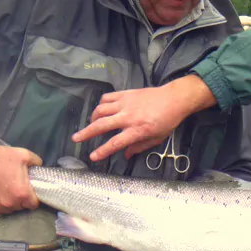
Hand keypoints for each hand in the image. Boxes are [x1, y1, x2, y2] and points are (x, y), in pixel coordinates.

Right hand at [0, 146, 41, 213]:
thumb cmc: (1, 157)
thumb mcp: (24, 155)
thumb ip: (36, 162)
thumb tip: (40, 166)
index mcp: (22, 193)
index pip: (34, 205)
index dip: (33, 198)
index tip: (30, 192)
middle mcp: (10, 203)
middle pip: (21, 207)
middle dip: (21, 199)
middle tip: (16, 188)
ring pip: (9, 210)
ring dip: (9, 203)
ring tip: (5, 191)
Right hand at [72, 75, 216, 161]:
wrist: (174, 99)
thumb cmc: (167, 121)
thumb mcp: (156, 138)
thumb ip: (139, 147)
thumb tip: (124, 155)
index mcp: (137, 130)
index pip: (115, 143)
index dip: (102, 151)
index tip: (92, 156)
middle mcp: (128, 117)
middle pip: (102, 125)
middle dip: (86, 133)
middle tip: (76, 139)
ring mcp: (125, 104)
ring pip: (101, 110)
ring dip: (92, 118)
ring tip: (90, 124)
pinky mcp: (126, 94)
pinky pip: (107, 98)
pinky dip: (101, 104)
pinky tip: (101, 109)